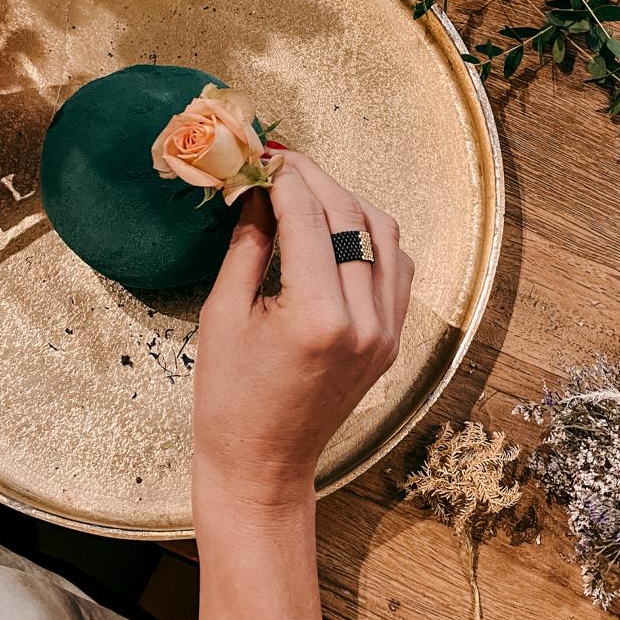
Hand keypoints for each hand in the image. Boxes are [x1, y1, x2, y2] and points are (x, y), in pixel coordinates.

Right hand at [193, 151, 414, 509]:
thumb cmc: (229, 397)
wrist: (264, 464)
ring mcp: (386, 331)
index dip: (283, 176)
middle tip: (280, 161)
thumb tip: (256, 189)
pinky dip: (370, 235)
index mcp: (317, 316)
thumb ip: (248, 244)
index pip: (307, 217)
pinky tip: (337, 228)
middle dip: (314, 179)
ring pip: (384, 234)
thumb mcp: (224, 313)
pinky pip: (395, 266)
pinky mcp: (392, 339)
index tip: (262, 156)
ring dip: (347, 201)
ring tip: (306, 188)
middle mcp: (365, 320)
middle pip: (350, 216)